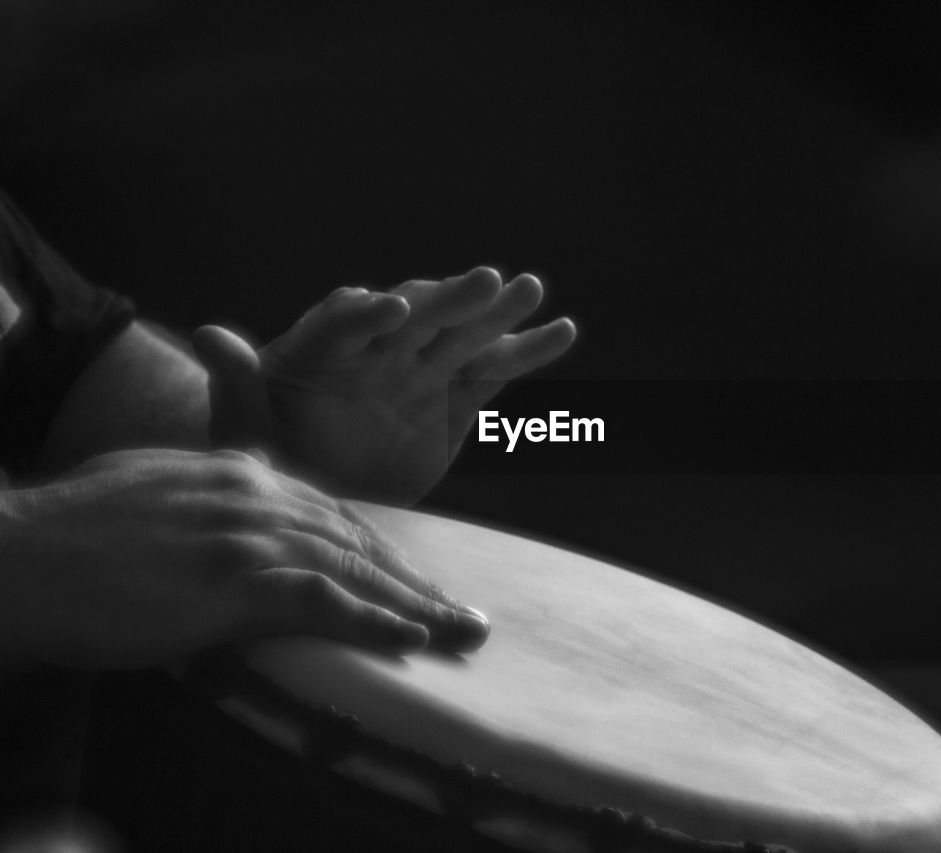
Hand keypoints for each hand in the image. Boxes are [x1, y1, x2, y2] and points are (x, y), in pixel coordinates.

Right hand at [0, 449, 488, 668]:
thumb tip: (245, 498)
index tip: (416, 581)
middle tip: (464, 613)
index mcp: (242, 474)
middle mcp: (257, 497)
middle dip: (416, 581)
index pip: (334, 515)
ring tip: (462, 633)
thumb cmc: (76, 531)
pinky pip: (322, 602)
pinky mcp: (231, 582)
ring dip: (416, 606)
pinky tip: (413, 640)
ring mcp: (247, 537)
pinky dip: (372, 622)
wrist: (20, 553)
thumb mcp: (158, 487)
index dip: (382, 553)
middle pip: (358, 541)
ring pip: (353, 570)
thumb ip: (213, 494)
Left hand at [193, 267, 575, 504]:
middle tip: (486, 281)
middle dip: (448, 300)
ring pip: (462, 334)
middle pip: (415, 317)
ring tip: (531, 290)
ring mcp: (419, 371)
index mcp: (318, 352)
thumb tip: (206, 335)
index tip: (392, 312)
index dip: (365, 315)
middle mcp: (375, 350)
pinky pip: (493, 371)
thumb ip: (235, 384)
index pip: (340, 324)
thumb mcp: (242, 434)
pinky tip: (561, 331)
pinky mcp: (454, 398)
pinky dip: (526, 352)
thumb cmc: (268, 461)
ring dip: (497, 312)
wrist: (314, 497)